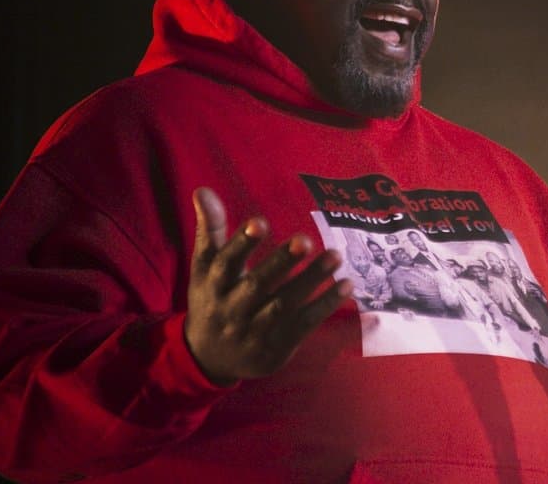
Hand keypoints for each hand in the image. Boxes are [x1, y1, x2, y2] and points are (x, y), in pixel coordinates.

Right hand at [184, 187, 352, 384]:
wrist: (208, 357)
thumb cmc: (212, 298)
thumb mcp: (204, 267)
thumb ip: (210, 229)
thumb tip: (202, 190)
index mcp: (214, 284)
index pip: (226, 262)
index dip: (242, 244)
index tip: (260, 222)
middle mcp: (231, 308)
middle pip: (257, 285)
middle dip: (282, 262)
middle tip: (306, 240)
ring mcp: (254, 331)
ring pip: (284, 305)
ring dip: (311, 281)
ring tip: (336, 256)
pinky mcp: (276, 348)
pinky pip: (303, 326)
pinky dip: (325, 306)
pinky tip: (345, 286)